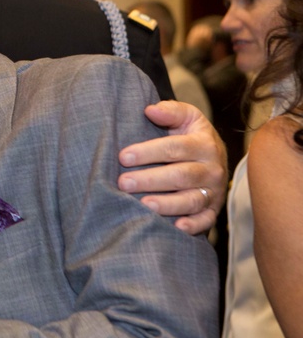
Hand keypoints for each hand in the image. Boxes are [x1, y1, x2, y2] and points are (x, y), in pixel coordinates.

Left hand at [118, 100, 227, 234]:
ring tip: (144, 206)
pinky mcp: (213, 210)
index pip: (175, 148)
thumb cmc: (190, 135)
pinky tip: (176, 227)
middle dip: (151, 179)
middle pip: (181, 175)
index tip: (123, 157)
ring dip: (168, 204)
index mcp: (204, 144)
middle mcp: (212, 169)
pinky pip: (205, 220)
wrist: (213, 156)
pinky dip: (193, 225)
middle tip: (123, 183)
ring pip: (192, 200)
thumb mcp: (186, 117)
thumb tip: (150, 110)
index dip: (149, 152)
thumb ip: (171, 111)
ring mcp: (213, 191)